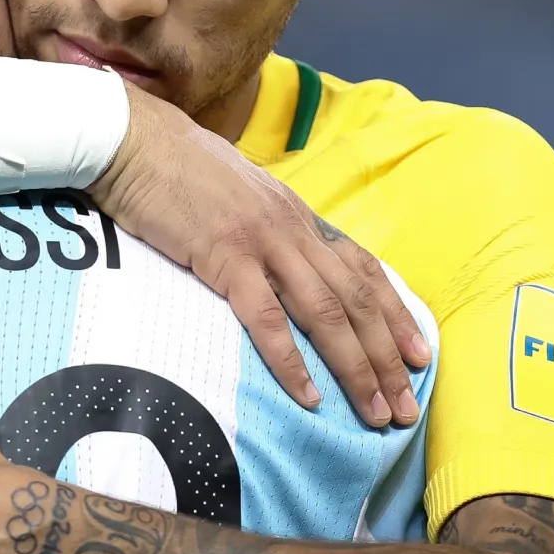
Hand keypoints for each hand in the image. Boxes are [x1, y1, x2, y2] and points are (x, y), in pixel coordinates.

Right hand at [88, 84, 429, 426]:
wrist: (132, 140)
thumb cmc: (173, 167)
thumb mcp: (236, 193)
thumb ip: (264, 226)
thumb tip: (278, 258)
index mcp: (296, 214)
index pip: (362, 269)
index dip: (396, 315)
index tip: (420, 355)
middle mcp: (292, 228)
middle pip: (355, 300)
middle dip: (387, 358)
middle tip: (405, 409)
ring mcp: (261, 242)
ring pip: (326, 313)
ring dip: (355, 367)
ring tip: (373, 413)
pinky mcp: (224, 256)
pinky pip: (266, 317)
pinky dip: (291, 361)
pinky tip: (308, 395)